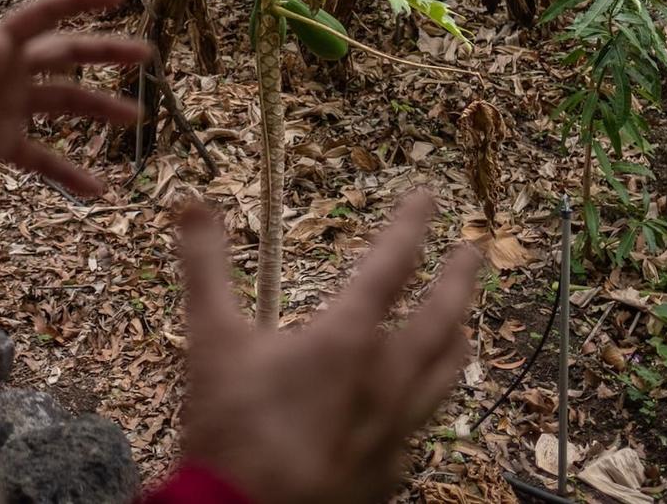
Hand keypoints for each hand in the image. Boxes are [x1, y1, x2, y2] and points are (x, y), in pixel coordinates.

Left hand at [0, 0, 146, 195]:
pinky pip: (43, 158)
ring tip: (137, 118)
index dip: (81, 2)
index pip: (45, 15)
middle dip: (106, 52)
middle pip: (66, 56)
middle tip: (146, 55)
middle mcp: (7, 71)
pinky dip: (69, 172)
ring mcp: (6, 107)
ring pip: (64, 104)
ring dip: (99, 109)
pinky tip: (98, 190)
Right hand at [177, 194, 478, 503]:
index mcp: (347, 338)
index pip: (392, 264)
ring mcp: (395, 429)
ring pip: (445, 374)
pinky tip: (418, 405)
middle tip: (471, 250)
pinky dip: (426, 401)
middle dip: (459, 278)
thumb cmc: (231, 428)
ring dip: (457, 338)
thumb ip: (205, 268)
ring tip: (465, 324)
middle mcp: (386, 379)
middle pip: (442, 317)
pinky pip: (422, 426)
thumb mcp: (210, 340)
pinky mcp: (391, 470)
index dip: (412, 224)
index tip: (428, 197)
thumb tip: (194, 207)